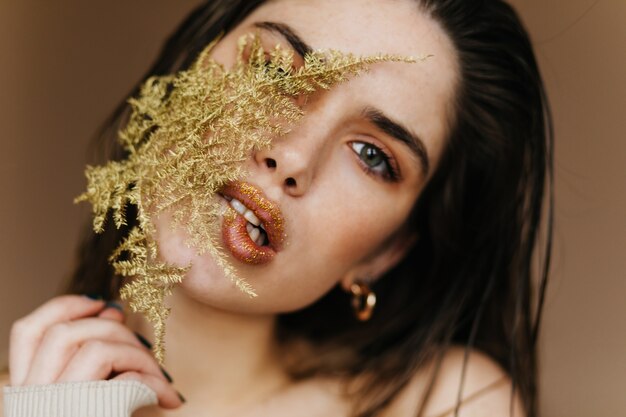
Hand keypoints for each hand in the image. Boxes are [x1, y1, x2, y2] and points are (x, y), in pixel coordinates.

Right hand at [9, 295, 182, 408]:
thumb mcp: (85, 400)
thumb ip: (88, 361)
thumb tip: (110, 311)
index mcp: (23, 396)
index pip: (28, 330)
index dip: (66, 306)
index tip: (103, 306)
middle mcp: (28, 402)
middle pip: (64, 331)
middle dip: (113, 328)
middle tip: (144, 346)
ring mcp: (53, 410)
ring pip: (94, 346)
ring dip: (138, 354)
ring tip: (160, 378)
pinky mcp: (85, 415)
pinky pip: (121, 376)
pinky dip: (152, 379)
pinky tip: (169, 398)